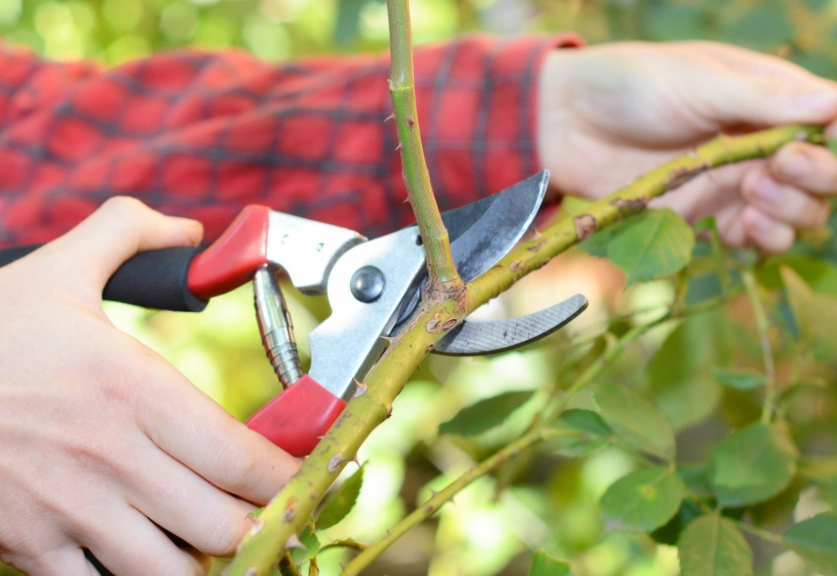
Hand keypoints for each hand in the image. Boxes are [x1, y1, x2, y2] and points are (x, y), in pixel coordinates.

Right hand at [0, 198, 298, 575]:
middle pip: (223, 525)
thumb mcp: (58, 270)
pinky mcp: (26, 546)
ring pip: (171, 573)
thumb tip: (189, 227)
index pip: (243, 458)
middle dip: (255, 523)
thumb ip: (127, 233)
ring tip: (209, 537)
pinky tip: (147, 557)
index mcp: (134, 389)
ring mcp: (67, 510)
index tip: (306, 475)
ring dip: (201, 561)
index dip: (289, 477)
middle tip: (260, 506)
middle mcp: (110, 457)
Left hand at [538, 41, 836, 252]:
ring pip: (795, 212)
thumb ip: (764, 99)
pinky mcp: (703, 214)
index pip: (828, 124)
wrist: (567, 123)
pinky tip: (742, 227)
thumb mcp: (701, 81)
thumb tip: (836, 104)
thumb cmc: (632, 86)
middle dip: (815, 178)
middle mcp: (759, 142)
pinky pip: (751, 237)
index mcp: (768, 97)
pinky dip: (759, 238)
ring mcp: (733, 181)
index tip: (809, 148)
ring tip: (751, 193)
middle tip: (778, 169)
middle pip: (821, 175)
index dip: (830, 143)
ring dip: (790, 212)